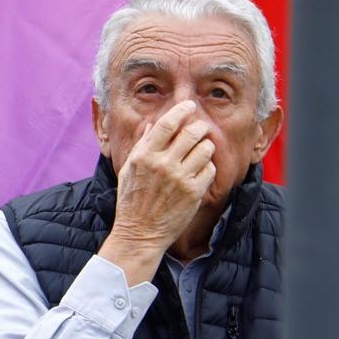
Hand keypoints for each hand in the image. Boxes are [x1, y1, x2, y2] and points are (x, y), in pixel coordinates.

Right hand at [99, 100, 216, 284]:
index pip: (167, 124)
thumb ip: (142, 145)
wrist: (139, 233)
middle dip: (200, 127)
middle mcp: (162, 164)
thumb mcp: (129, 170)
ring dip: (206, 147)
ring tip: (201, 152)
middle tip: (201, 128)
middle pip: (191, 132)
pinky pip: (210, 170)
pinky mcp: (194, 192)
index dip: (181, 110)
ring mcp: (179, 178)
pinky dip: (207, 168)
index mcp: (144, 156)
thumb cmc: (132, 201)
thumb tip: (154, 125)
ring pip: (205, 149)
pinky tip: (199, 173)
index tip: (189, 105)